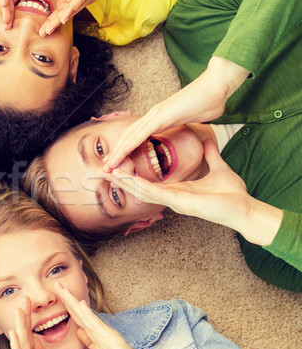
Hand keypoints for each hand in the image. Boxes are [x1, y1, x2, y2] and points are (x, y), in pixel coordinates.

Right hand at [9, 298, 63, 348]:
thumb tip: (36, 338)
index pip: (30, 334)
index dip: (29, 318)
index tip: (29, 302)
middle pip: (24, 335)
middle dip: (23, 316)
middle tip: (23, 298)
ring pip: (20, 344)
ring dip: (19, 326)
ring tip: (18, 310)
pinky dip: (17, 346)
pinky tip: (14, 335)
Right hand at [40, 0, 109, 35]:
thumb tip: (56, 9)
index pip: (63, 10)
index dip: (52, 20)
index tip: (42, 30)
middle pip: (67, 13)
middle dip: (54, 24)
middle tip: (43, 34)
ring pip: (72, 8)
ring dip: (60, 19)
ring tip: (49, 28)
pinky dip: (70, 8)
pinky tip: (63, 16)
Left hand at [56, 283, 148, 348]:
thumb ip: (90, 341)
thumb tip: (79, 331)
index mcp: (95, 334)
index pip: (78, 317)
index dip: (67, 306)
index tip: (58, 295)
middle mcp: (99, 331)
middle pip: (79, 312)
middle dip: (67, 299)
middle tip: (56, 284)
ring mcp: (105, 334)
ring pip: (85, 315)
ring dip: (73, 302)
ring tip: (64, 289)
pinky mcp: (112, 339)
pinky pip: (98, 326)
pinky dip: (89, 315)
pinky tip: (82, 304)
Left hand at [103, 57, 249, 170]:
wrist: (217, 85)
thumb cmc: (208, 101)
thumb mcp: (193, 119)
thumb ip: (184, 125)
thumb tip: (186, 129)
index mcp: (159, 119)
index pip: (136, 137)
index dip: (125, 150)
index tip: (118, 164)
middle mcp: (153, 116)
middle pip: (128, 137)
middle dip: (116, 154)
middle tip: (105, 169)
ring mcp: (155, 114)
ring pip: (130, 135)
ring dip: (117, 151)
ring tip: (107, 166)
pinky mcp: (161, 115)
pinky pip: (141, 132)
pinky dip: (129, 144)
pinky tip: (121, 154)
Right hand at [110, 138, 268, 235]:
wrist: (244, 208)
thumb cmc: (231, 194)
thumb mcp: (217, 168)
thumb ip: (210, 154)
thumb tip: (207, 140)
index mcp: (177, 190)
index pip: (150, 181)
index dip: (134, 173)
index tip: (120, 163)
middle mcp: (171, 197)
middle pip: (140, 187)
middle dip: (122, 179)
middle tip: (105, 170)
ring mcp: (174, 201)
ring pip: (143, 190)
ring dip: (126, 183)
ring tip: (110, 174)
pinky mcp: (180, 202)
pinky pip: (156, 194)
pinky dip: (141, 186)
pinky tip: (130, 180)